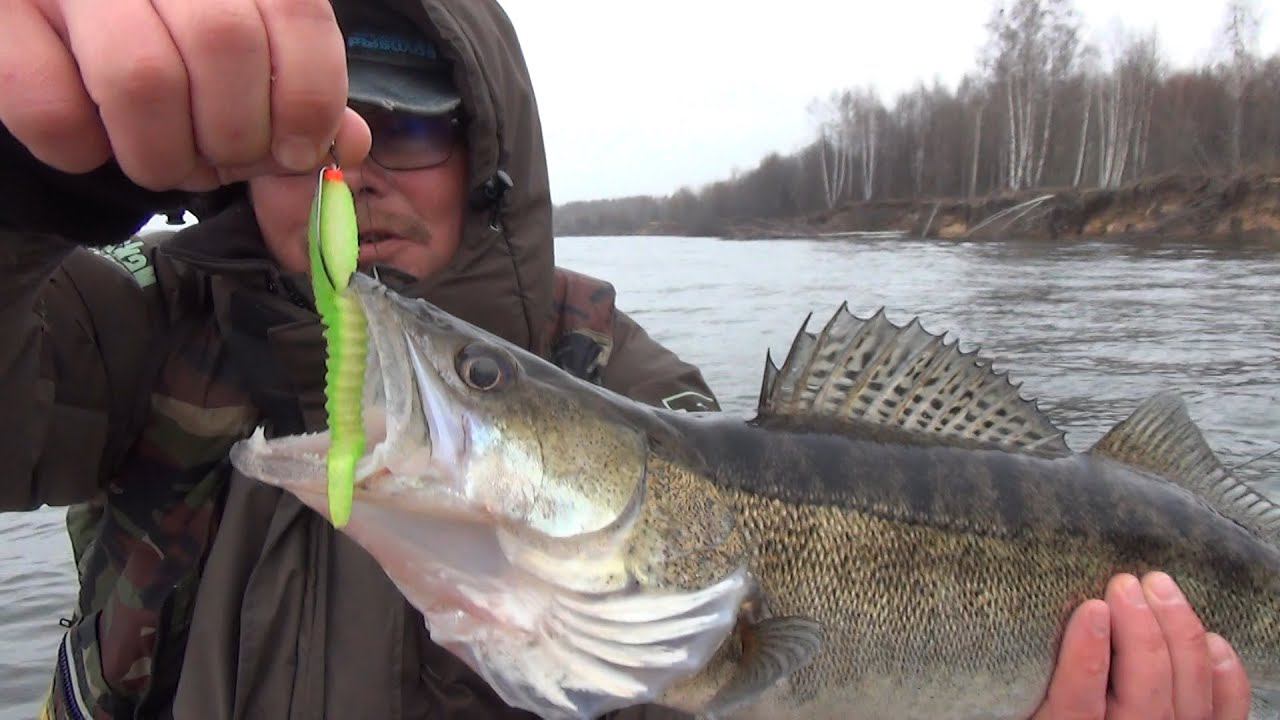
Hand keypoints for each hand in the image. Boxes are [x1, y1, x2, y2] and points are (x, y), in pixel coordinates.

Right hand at [0, 0, 370, 190]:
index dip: (308, 99)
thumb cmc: (163, 39)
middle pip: (224, 44)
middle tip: (222, 162)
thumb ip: (298, 99)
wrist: (47, 14)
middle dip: (236, 137)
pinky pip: (49, 107)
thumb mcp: (242, 55)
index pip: (297, 14)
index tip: (296, 150)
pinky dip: (81, 150)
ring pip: (142, 78)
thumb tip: (346, 150)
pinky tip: (94, 138)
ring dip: (164, 154)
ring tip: (163, 160)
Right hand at [1032, 572, 1251, 719]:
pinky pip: (1225, 710)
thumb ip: (1032, 668)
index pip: (1077, 702)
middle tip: (1124, 584)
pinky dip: (1224, 673)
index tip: (1091, 608)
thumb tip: (1024, 609)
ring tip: (1159, 586)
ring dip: (1179, 632)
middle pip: (1142, 692)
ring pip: (1189, 693)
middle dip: (1139, 630)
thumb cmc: (1053, 708)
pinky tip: (1209, 639)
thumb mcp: (1026, 698)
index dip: (1086, 655)